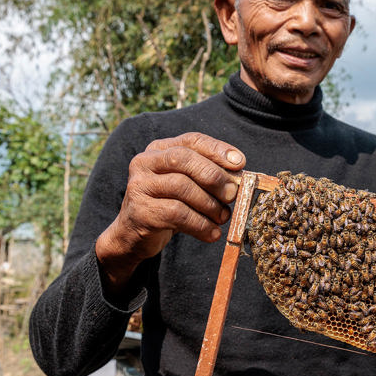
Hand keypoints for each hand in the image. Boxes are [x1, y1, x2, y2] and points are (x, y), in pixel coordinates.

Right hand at [95, 132, 245, 292]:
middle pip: (183, 159)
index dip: (217, 149)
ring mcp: (139, 186)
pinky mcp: (140, 211)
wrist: (135, 235)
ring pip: (182, 187)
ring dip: (210, 204)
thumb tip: (239, 178)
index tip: (241, 163)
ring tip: (223, 217)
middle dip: (213, 176)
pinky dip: (201, 225)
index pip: (191, 140)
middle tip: (232, 194)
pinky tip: (212, 233)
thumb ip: (208, 176)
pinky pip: (177, 214)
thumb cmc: (168, 205)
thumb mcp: (187, 185)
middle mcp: (144, 162)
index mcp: (158, 149)